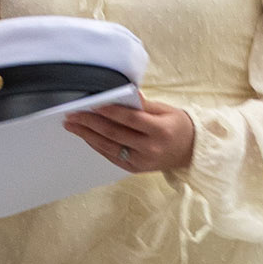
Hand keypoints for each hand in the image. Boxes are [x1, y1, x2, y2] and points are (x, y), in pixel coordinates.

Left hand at [65, 97, 195, 175]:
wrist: (190, 151)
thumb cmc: (177, 126)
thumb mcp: (166, 110)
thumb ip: (144, 105)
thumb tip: (126, 94)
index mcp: (160, 131)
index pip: (130, 120)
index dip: (110, 112)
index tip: (92, 105)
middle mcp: (150, 149)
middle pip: (115, 134)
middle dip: (91, 123)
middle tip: (73, 115)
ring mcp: (141, 162)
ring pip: (109, 147)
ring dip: (88, 135)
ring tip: (72, 125)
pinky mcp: (134, 169)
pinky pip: (111, 156)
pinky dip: (97, 145)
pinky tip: (86, 136)